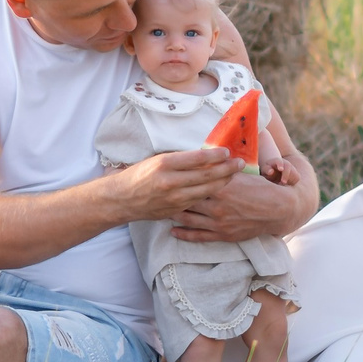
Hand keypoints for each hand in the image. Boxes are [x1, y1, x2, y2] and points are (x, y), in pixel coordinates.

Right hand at [113, 147, 240, 220]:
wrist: (122, 199)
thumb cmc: (139, 175)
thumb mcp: (156, 160)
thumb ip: (179, 159)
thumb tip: (203, 155)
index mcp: (165, 164)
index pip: (197, 158)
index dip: (215, 155)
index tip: (227, 151)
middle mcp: (171, 181)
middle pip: (206, 175)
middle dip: (227, 168)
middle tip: (240, 163)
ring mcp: (174, 198)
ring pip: (206, 190)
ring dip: (223, 182)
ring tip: (235, 175)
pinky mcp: (176, 210)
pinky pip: (199, 201)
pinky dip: (211, 194)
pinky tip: (220, 188)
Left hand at [169, 166, 300, 243]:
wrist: (278, 210)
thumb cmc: (261, 188)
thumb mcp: (242, 174)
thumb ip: (223, 170)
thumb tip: (207, 160)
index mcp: (222, 186)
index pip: (195, 180)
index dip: (180, 177)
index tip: (167, 174)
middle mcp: (218, 205)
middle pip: (187, 199)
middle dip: (172, 196)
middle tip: (159, 192)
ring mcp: (219, 222)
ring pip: (188, 218)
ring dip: (173, 213)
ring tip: (162, 209)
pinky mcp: (222, 235)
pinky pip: (198, 236)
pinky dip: (183, 233)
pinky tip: (172, 230)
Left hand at [259, 155, 300, 188]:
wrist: (274, 170)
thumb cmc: (268, 170)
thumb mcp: (265, 169)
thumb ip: (267, 170)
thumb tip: (271, 171)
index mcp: (277, 161)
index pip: (279, 161)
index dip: (280, 164)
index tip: (280, 169)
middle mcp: (286, 164)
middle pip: (288, 166)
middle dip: (286, 174)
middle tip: (283, 182)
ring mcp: (292, 168)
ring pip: (294, 173)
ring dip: (289, 180)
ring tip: (281, 184)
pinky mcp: (295, 174)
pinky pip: (296, 178)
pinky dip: (292, 182)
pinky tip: (286, 185)